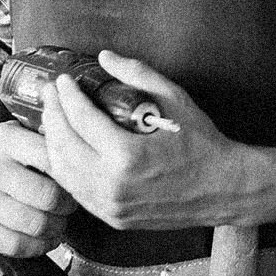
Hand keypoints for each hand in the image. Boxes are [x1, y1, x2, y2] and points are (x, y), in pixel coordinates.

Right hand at [0, 119, 77, 256]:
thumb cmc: (8, 152)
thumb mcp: (24, 132)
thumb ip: (53, 141)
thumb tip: (92, 160)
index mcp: (4, 139)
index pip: (53, 160)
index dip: (74, 174)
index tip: (80, 179)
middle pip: (48, 197)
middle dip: (68, 205)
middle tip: (71, 205)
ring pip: (35, 224)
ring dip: (57, 228)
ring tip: (60, 222)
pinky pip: (16, 246)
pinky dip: (39, 246)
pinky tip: (45, 238)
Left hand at [40, 50, 255, 230]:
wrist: (224, 188)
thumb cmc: (203, 144)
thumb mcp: (175, 100)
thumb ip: (137, 74)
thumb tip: (105, 57)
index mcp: (127, 155)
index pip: (81, 120)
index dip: (67, 97)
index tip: (63, 81)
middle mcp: (112, 185)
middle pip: (63, 146)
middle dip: (52, 115)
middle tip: (51, 94)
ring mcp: (110, 206)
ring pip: (62, 173)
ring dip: (52, 142)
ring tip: (54, 119)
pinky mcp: (112, 218)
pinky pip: (76, 191)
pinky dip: (65, 167)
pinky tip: (67, 148)